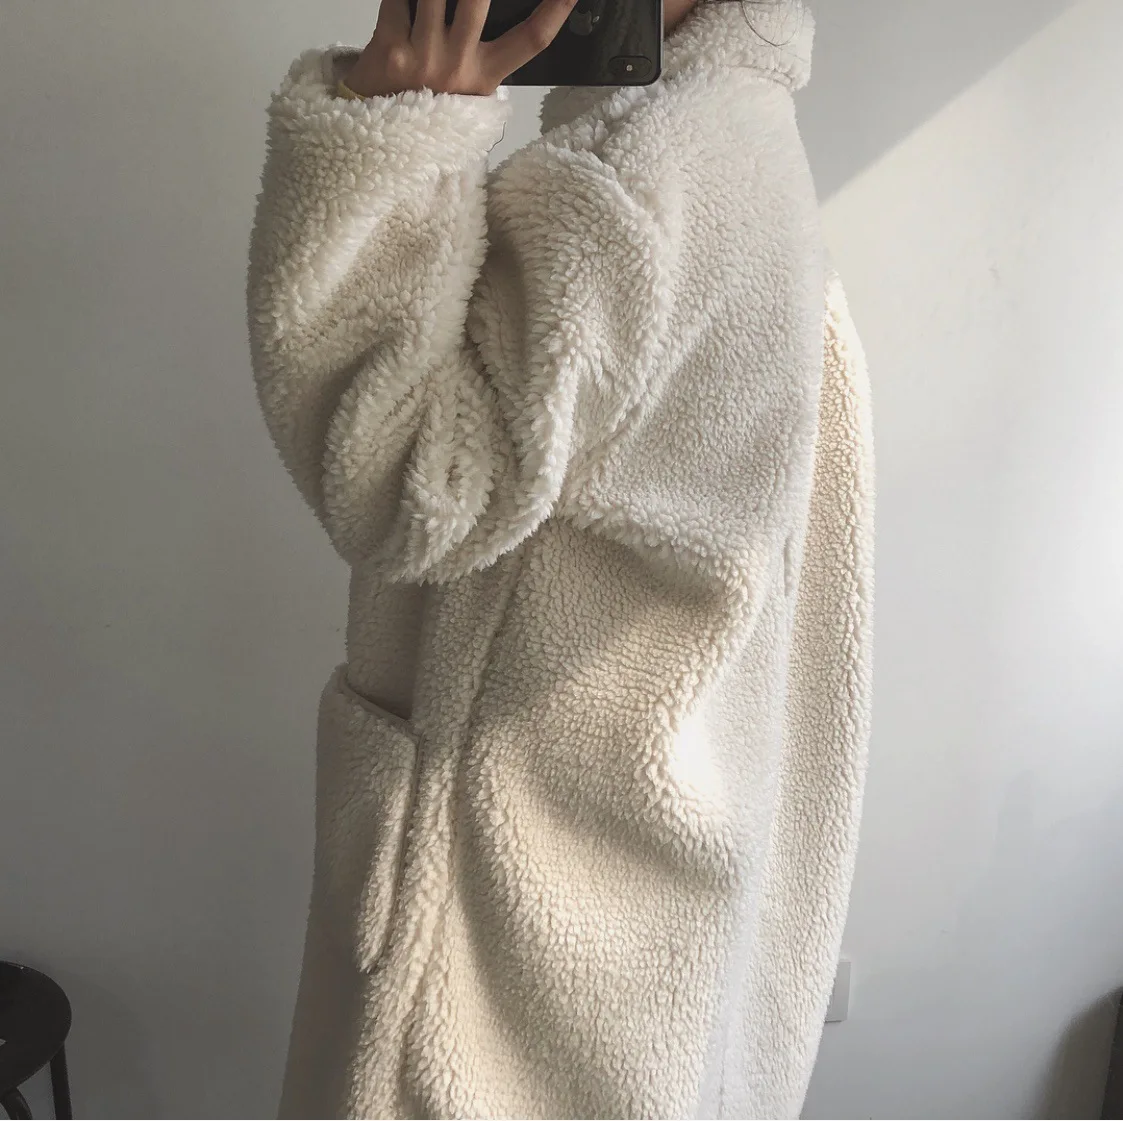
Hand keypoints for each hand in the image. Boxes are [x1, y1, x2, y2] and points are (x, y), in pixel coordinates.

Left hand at [343, 0, 579, 97]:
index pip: (530, 40)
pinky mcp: (390, 48)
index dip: (555, 11)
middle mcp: (458, 67)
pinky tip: (404, 3)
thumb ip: (483, 58)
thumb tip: (505, 16)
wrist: (379, 138)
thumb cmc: (424, 110)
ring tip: (433, 0)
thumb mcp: (466, 96)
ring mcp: (424, 57)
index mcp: (484, 77)